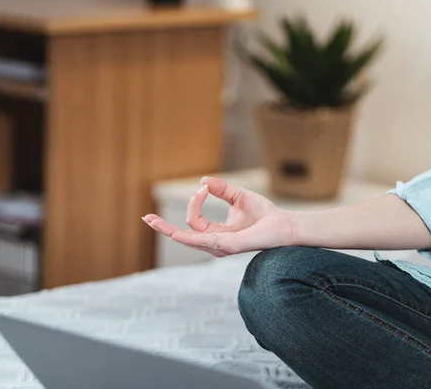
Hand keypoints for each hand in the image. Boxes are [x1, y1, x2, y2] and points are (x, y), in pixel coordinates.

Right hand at [142, 176, 294, 256]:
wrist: (285, 225)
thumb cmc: (265, 214)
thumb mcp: (238, 196)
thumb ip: (221, 189)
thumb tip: (203, 183)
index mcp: (216, 234)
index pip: (194, 221)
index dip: (194, 202)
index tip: (205, 188)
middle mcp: (216, 243)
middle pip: (184, 236)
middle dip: (164, 228)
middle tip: (146, 218)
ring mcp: (221, 247)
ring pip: (189, 239)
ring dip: (171, 230)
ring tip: (153, 221)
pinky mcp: (230, 245)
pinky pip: (204, 241)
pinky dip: (188, 236)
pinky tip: (175, 232)